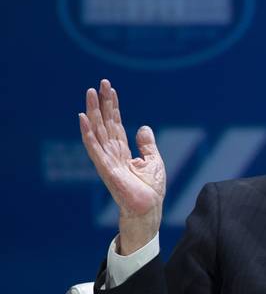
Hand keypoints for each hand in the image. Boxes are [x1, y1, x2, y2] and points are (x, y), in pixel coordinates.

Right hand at [79, 79, 165, 254]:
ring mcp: (106, 160)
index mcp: (123, 151)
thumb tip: (143, 127)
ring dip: (93, 112)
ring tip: (89, 94)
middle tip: (99, 84)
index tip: (110, 89)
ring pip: (98, 131)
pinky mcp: (105, 168)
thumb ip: (146, 144)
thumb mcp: (153, 160)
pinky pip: (94, 147)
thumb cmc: (151, 189)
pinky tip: (83, 119)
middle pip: (104, 123)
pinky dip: (88, 133)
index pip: (115, 124)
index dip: (113, 106)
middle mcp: (112, 153)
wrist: (148, 209)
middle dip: (101, 104)